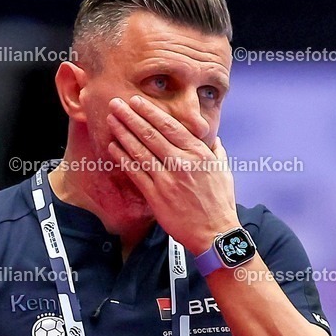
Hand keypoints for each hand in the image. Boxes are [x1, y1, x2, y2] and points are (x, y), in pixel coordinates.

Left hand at [107, 95, 240, 254]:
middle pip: (151, 134)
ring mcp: (167, 179)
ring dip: (124, 134)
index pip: (170, 126)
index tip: (137, 102)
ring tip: (112, 120)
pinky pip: (136, 173)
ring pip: (141, 151)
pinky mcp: (156, 196)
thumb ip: (215, 152)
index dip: (150, 112)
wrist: (214, 233)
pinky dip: (124, 159)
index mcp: (198, 153)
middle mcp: (181, 162)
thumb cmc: (219, 203)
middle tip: (116, 103)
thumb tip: (212, 139)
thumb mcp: (223, 171)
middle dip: (131, 117)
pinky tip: (114, 148)